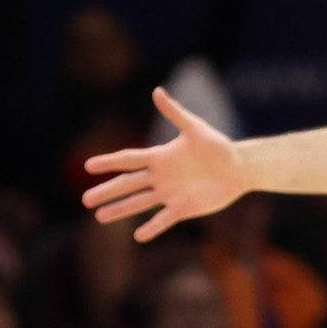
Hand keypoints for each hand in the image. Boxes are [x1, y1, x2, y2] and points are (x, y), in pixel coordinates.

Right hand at [83, 88, 249, 241]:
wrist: (240, 168)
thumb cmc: (219, 147)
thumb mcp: (196, 129)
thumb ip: (175, 113)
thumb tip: (156, 91)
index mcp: (160, 156)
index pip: (129, 159)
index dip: (109, 162)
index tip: (88, 166)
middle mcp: (160, 176)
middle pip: (128, 184)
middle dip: (108, 192)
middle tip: (85, 199)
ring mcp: (169, 194)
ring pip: (139, 203)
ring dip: (120, 210)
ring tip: (99, 217)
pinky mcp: (182, 208)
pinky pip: (163, 219)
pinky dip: (152, 228)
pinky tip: (138, 236)